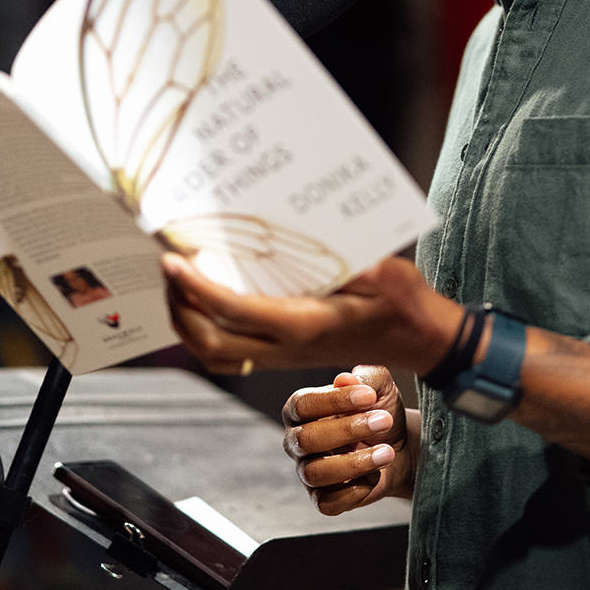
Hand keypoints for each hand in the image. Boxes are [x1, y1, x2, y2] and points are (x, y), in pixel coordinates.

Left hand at [161, 252, 460, 375]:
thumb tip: (299, 233)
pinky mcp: (287, 355)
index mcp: (307, 324)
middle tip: (168, 268)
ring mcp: (286, 356)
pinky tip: (206, 304)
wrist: (422, 339)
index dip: (197, 287)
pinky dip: (207, 334)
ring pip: (217, 355)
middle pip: (213, 342)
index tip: (173, 259)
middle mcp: (289, 347)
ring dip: (188, 325)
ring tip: (179, 286)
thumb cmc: (404, 303)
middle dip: (180, 307)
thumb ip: (344, 259)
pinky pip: (233, 356)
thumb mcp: (381, 270)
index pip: (235, 311)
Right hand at [282, 366, 417, 513]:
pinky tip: (375, 476)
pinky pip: (327, 503)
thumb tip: (344, 379)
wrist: (400, 446)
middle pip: (305, 439)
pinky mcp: (322, 499)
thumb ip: (366, 377)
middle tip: (384, 421)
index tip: (370, 396)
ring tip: (387, 452)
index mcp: (301, 409)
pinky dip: (355, 491)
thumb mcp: (380, 387)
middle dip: (347, 430)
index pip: (303, 404)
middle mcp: (297, 440)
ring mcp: (306, 472)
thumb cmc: (380, 410)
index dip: (335, 401)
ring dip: (355, 463)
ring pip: (315, 473)